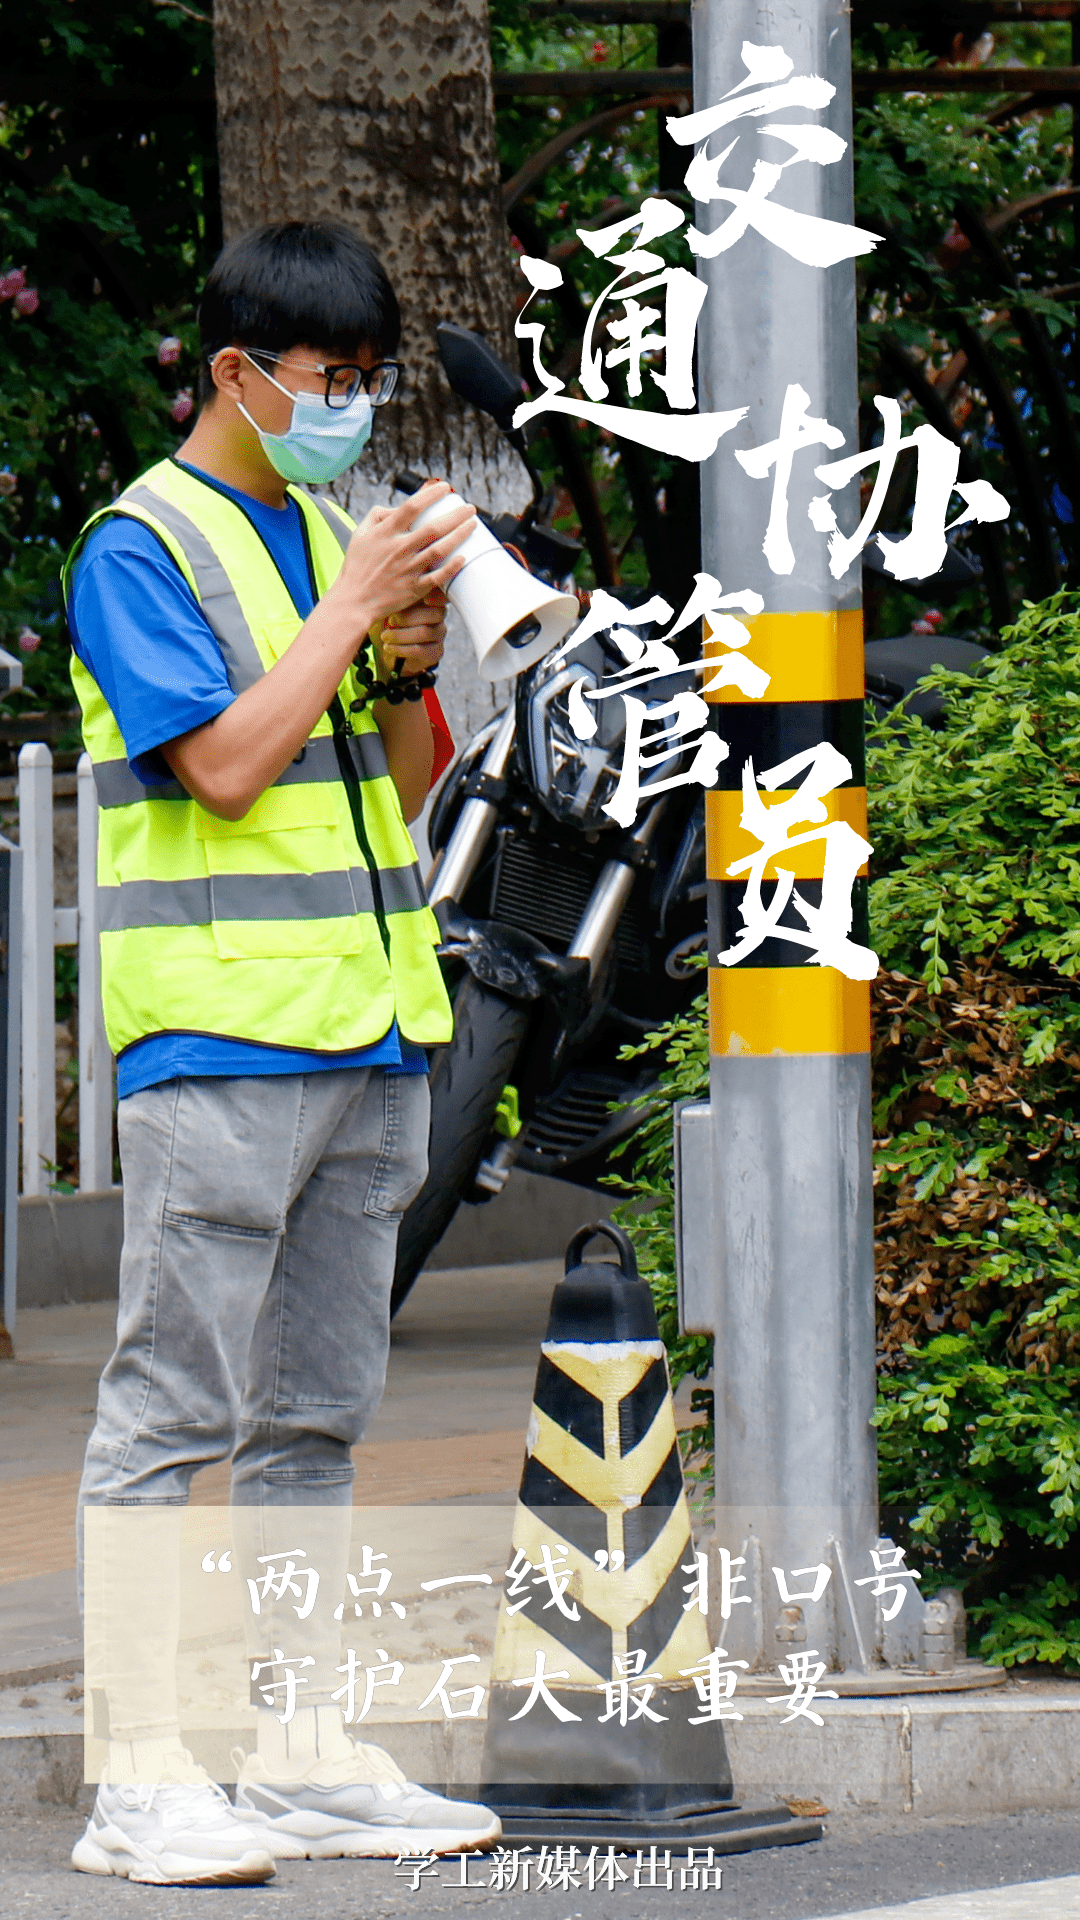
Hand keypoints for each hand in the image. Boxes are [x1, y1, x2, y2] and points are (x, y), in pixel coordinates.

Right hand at [336, 481, 473, 629]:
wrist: (354, 601)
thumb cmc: (357, 567)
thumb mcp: (359, 534)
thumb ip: (377, 515)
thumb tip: (397, 506)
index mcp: (385, 533)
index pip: (412, 507)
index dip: (431, 494)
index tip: (445, 487)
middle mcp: (398, 549)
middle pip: (433, 527)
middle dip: (455, 515)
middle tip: (470, 508)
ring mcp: (408, 570)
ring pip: (439, 550)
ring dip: (459, 536)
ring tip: (472, 525)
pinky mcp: (414, 589)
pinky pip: (437, 577)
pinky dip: (451, 567)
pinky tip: (464, 558)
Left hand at [374, 588, 446, 679]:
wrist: (392, 650)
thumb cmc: (391, 622)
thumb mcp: (391, 607)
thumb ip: (396, 599)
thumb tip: (393, 591)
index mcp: (430, 598)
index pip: (437, 594)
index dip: (434, 596)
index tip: (424, 599)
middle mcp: (439, 615)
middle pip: (432, 614)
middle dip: (407, 618)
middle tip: (390, 621)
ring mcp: (439, 634)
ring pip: (424, 632)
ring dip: (400, 635)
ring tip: (385, 636)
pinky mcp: (436, 652)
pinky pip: (420, 650)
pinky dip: (401, 649)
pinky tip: (389, 647)